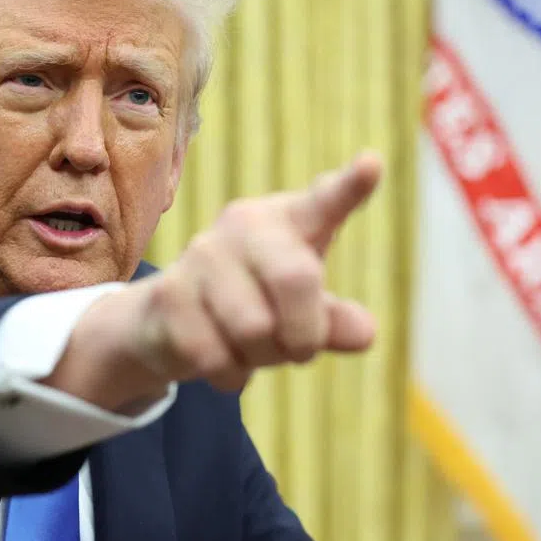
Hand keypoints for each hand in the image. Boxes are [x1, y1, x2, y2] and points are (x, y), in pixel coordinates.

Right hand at [50, 153, 381, 411]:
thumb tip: (364, 333)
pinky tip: (220, 357)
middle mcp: (243, 226)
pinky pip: (217, 356)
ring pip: (255, 329)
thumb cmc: (252, 304)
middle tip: (298, 350)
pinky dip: (230, 374)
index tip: (371, 166)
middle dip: (304, 334)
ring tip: (250, 348)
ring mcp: (201, 255)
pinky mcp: (169, 295)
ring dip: (262, 358)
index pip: (324, 202)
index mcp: (286, 222)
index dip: (349, 187)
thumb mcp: (301, 310)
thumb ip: (335, 321)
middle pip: (297, 280)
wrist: (168, 319)